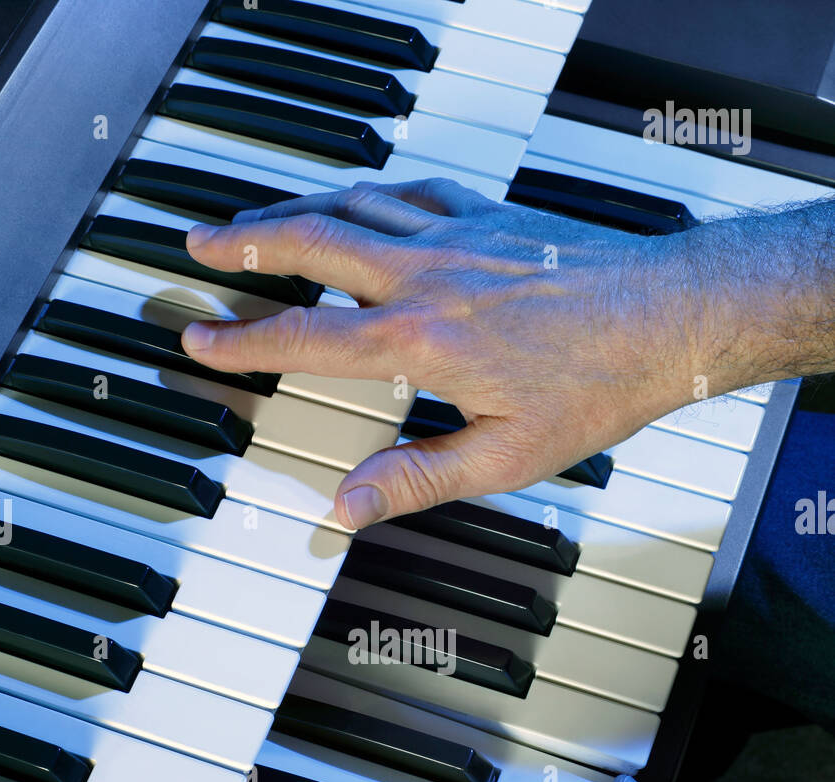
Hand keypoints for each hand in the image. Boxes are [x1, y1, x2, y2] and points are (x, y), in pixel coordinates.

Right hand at [181, 179, 711, 528]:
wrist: (668, 316)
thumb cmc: (597, 387)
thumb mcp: (504, 458)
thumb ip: (417, 479)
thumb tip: (348, 507)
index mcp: (419, 340)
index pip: (304, 337)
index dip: (241, 342)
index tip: (197, 338)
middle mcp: (426, 276)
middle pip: (309, 245)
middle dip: (243, 244)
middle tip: (199, 244)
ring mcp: (456, 235)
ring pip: (351, 205)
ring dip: (292, 211)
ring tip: (254, 220)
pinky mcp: (489, 214)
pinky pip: (409, 190)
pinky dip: (368, 192)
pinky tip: (359, 199)